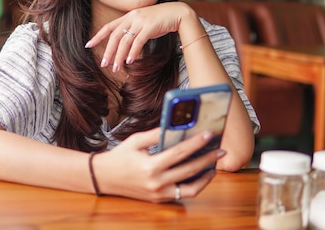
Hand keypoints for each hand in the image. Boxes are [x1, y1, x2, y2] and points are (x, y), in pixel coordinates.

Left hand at [85, 2, 196, 71]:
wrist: (178, 13)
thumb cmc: (161, 20)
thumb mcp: (143, 23)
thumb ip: (133, 29)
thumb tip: (124, 44)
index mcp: (128, 16)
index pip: (109, 27)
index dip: (98, 36)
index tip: (88, 45)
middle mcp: (132, 17)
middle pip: (115, 36)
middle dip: (108, 51)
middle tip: (103, 64)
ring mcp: (141, 21)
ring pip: (125, 41)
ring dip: (120, 56)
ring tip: (117, 68)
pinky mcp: (150, 27)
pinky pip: (138, 41)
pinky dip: (133, 52)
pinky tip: (130, 61)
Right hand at [92, 128, 224, 202]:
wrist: (104, 177)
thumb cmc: (120, 156)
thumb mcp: (135, 141)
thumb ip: (155, 134)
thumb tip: (175, 125)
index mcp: (150, 166)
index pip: (179, 153)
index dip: (196, 143)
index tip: (209, 134)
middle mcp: (156, 182)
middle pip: (189, 170)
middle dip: (207, 159)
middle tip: (220, 150)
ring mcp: (159, 193)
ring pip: (190, 188)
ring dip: (205, 177)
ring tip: (213, 165)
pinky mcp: (160, 198)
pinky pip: (182, 194)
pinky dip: (194, 186)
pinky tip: (200, 176)